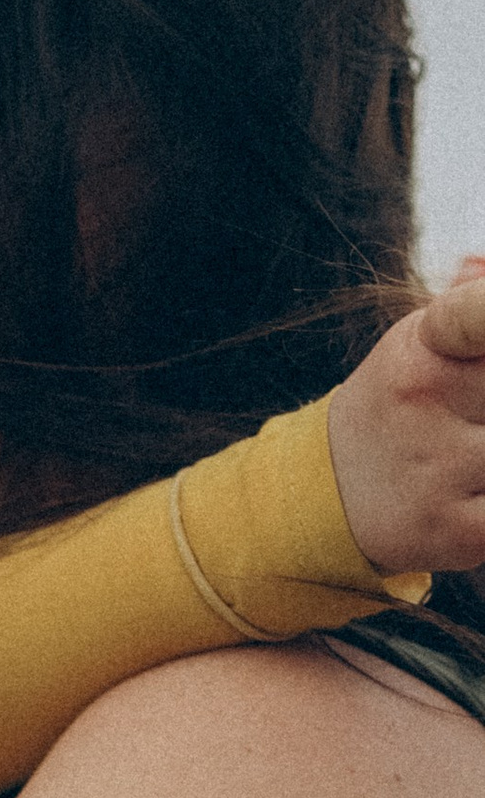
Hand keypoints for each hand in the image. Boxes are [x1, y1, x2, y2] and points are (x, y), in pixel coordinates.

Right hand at [325, 262, 484, 573]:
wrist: (327, 495)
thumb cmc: (406, 403)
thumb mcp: (430, 339)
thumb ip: (476, 306)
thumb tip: (484, 267)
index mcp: (424, 349)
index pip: (475, 314)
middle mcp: (426, 404)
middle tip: (483, 406)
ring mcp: (441, 470)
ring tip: (480, 441)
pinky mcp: (457, 530)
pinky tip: (484, 487)